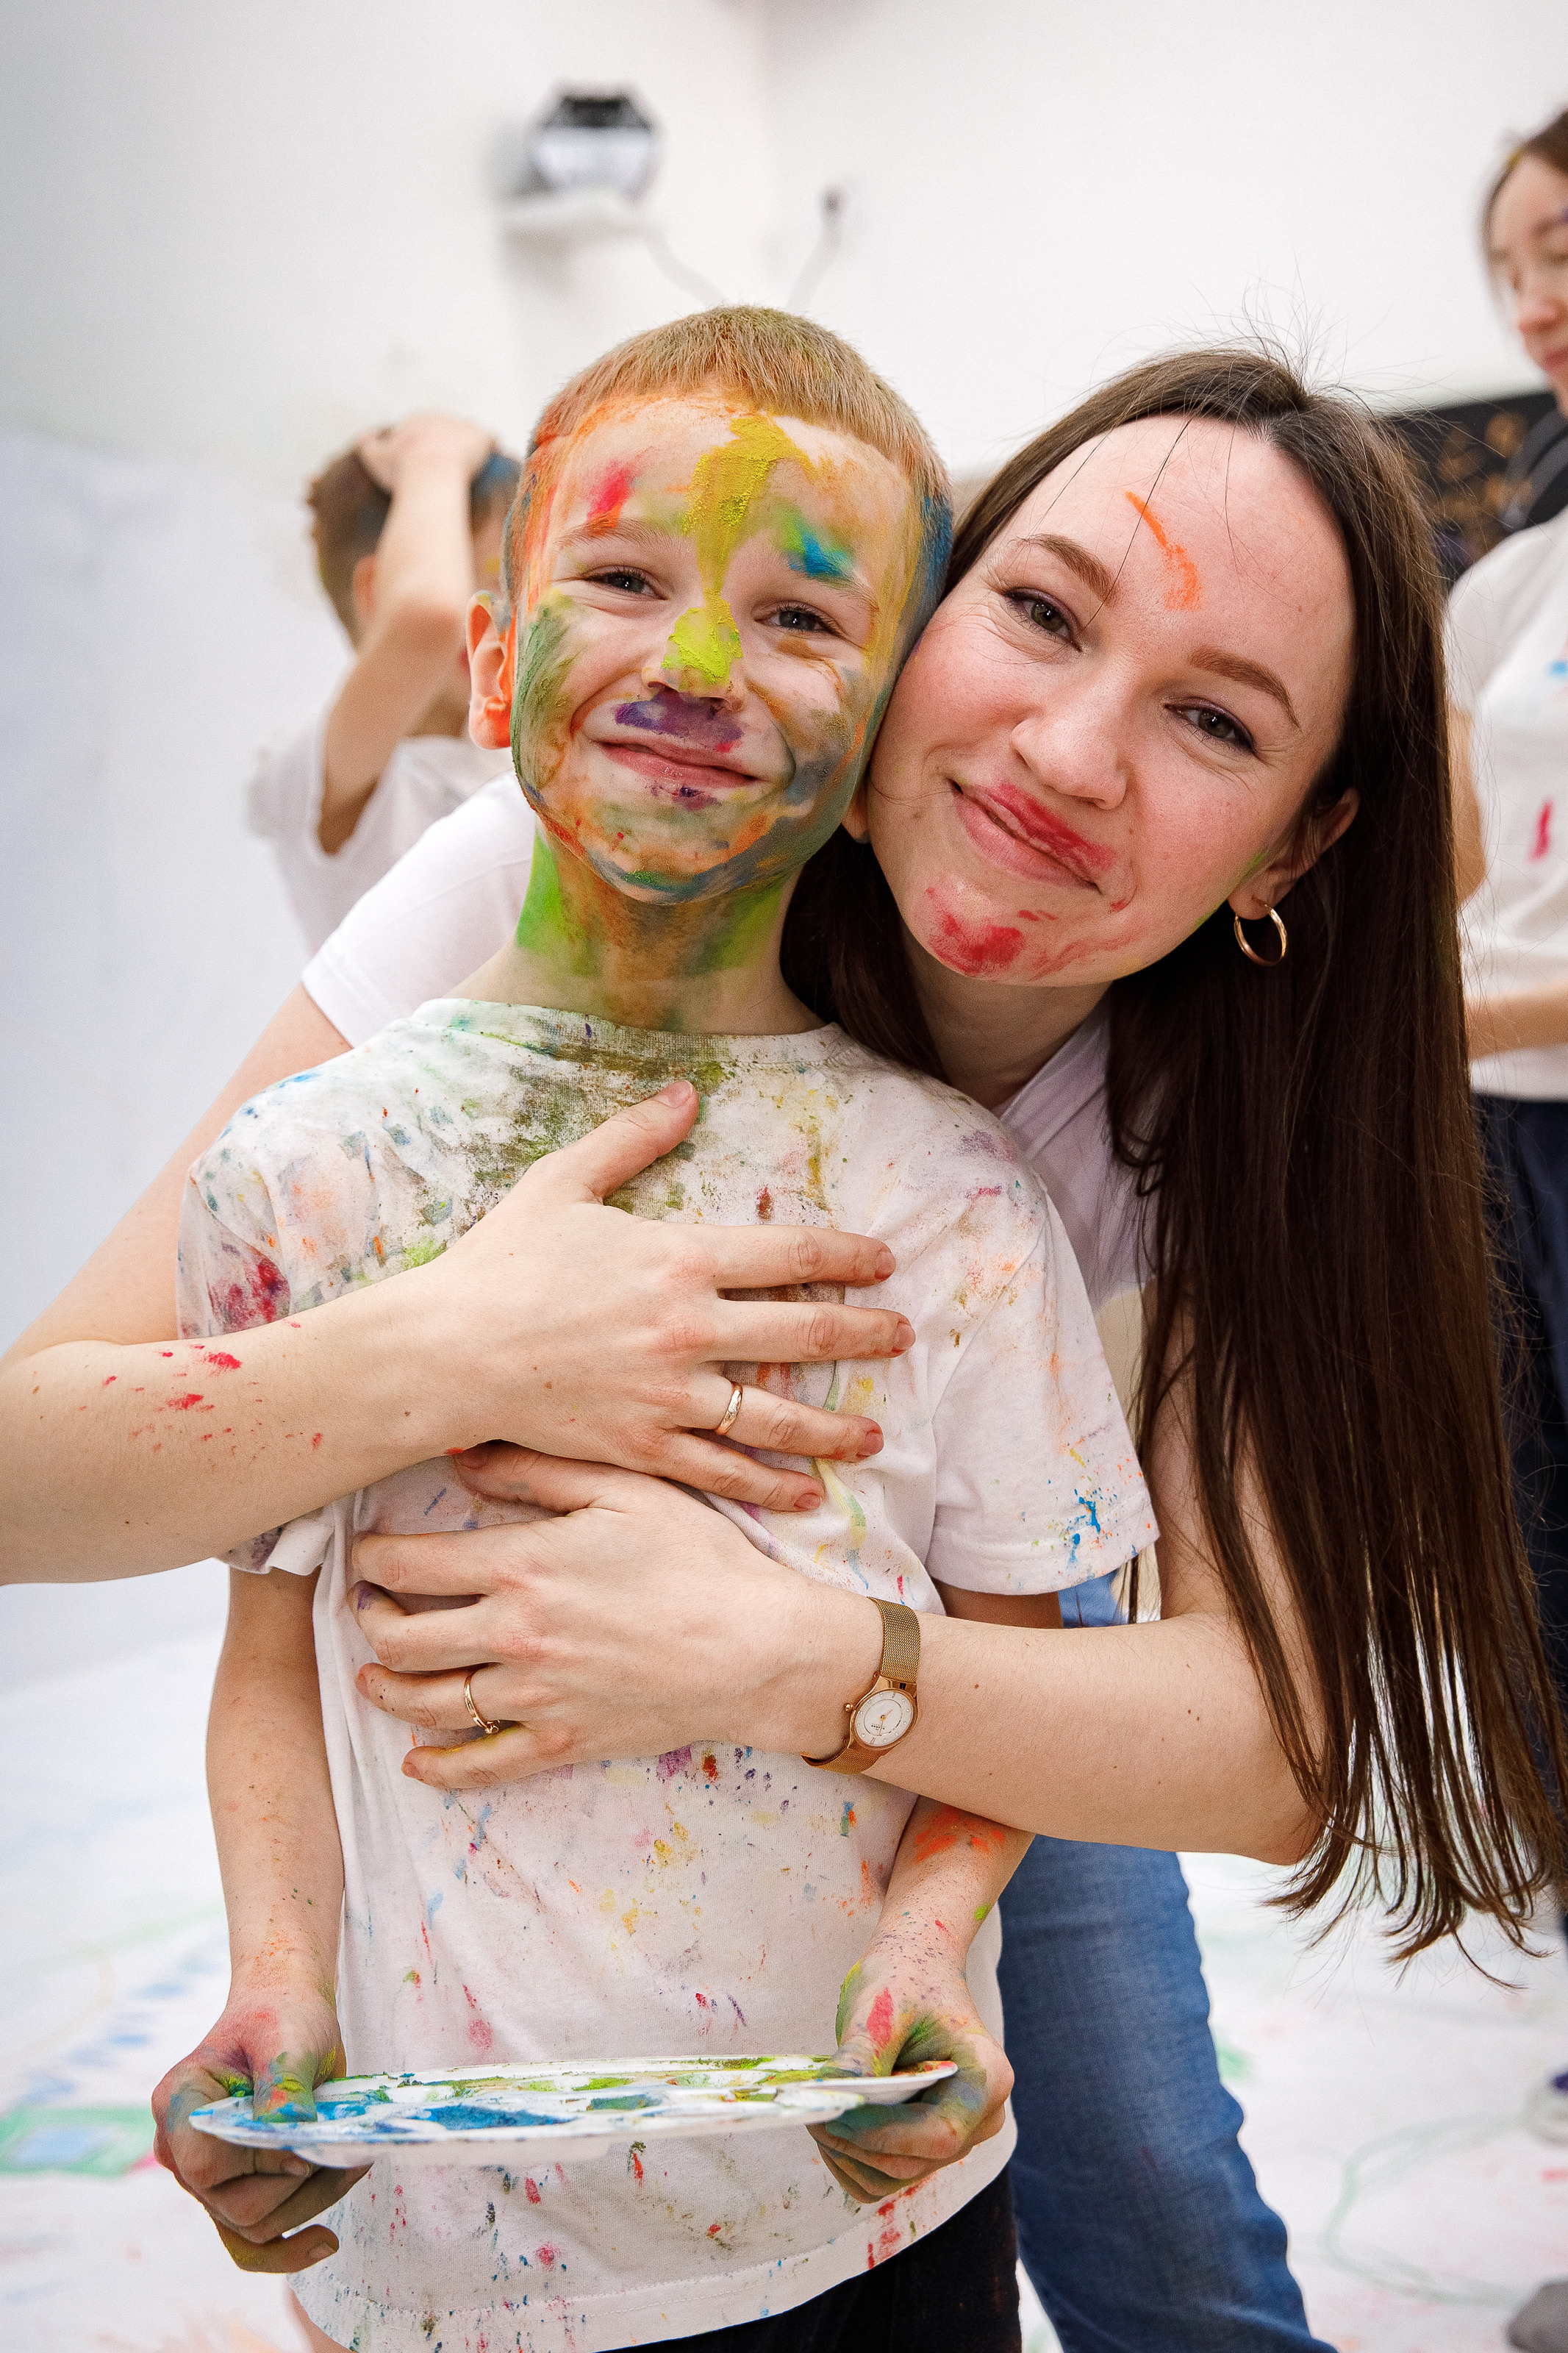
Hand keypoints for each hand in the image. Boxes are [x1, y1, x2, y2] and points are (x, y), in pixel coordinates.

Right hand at [151, 1981, 365, 2273]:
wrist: (286, 2016)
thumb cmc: (282, 2018)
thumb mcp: (288, 2038)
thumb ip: (284, 2085)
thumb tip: (292, 2140)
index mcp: (179, 2103)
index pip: (207, 2166)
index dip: (262, 2163)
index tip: (307, 2137)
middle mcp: (180, 2149)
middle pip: (237, 2207)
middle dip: (300, 2185)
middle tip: (345, 2149)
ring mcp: (204, 2177)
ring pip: (254, 2229)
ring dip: (311, 2203)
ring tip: (351, 2164)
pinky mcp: (234, 2191)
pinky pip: (250, 2245)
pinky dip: (287, 2250)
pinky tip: (325, 2242)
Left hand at [350, 1453, 881, 1786]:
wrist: (758, 1649)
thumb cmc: (700, 1559)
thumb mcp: (625, 1490)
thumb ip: (537, 1471)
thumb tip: (462, 1458)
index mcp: (522, 1567)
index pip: (409, 1565)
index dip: (373, 1558)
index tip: (367, 1552)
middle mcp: (513, 1637)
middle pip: (401, 1638)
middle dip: (371, 1618)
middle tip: (368, 1604)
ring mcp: (533, 1698)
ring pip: (426, 1703)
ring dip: (385, 1687)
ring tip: (374, 1672)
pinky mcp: (560, 1743)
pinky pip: (479, 1766)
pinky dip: (437, 1767)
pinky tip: (415, 1759)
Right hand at [357, 411, 496, 492]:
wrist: (430, 472)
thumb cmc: (403, 469)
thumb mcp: (376, 458)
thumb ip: (368, 445)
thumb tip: (367, 437)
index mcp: (416, 421)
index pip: (421, 431)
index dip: (423, 449)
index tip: (426, 467)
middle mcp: (440, 417)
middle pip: (445, 431)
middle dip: (447, 446)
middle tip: (449, 468)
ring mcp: (461, 425)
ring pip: (467, 434)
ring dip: (469, 446)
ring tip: (471, 464)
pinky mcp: (481, 435)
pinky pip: (489, 440)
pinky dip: (488, 449)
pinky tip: (489, 461)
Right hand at [400, 1079, 912, 1512]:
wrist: (448, 1350)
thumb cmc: (501, 1262)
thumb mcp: (564, 1182)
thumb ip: (632, 1137)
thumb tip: (687, 1092)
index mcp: (679, 1258)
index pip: (790, 1252)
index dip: (846, 1255)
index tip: (882, 1262)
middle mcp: (690, 1328)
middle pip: (805, 1331)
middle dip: (865, 1334)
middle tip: (903, 1337)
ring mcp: (671, 1394)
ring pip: (778, 1413)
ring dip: (834, 1425)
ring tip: (874, 1435)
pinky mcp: (645, 1445)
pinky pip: (725, 1470)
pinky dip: (771, 1484)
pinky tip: (806, 1494)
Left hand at [808, 1925, 1012, 2203]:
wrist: (917, 1967)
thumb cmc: (904, 1977)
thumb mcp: (881, 2007)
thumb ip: (861, 2055)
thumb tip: (828, 2099)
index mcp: (987, 2079)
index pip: (939, 2135)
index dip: (881, 2133)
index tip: (831, 2113)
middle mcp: (983, 2118)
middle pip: (914, 2161)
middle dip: (856, 2142)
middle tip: (810, 2110)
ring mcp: (959, 2137)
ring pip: (895, 2176)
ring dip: (848, 2154)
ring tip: (819, 2111)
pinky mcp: (929, 2145)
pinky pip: (886, 2176)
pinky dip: (852, 2159)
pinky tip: (834, 2122)